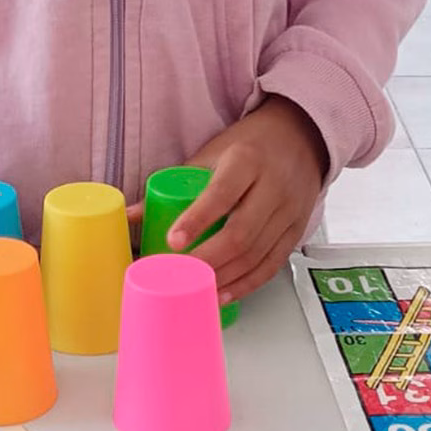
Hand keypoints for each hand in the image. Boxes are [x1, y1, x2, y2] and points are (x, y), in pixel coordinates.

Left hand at [132, 96, 327, 303]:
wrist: (300, 137)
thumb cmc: (248, 147)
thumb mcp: (211, 154)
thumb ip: (174, 185)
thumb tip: (131, 216)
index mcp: (246, 161)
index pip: (221, 194)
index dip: (197, 220)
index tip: (173, 242)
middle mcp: (273, 186)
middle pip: (241, 233)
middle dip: (208, 260)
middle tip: (178, 275)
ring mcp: (289, 210)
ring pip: (257, 254)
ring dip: (226, 278)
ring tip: (196, 290)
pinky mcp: (297, 229)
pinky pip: (273, 264)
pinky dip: (248, 283)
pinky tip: (225, 293)